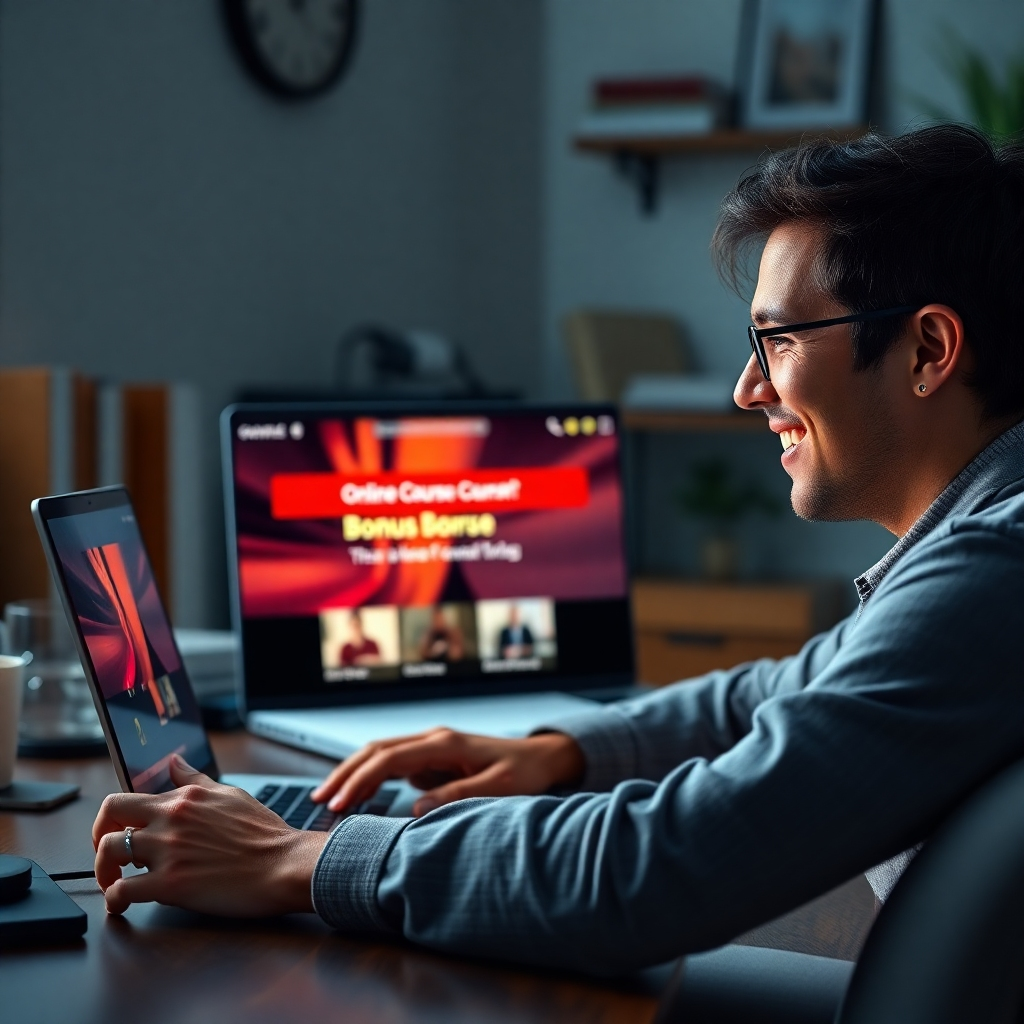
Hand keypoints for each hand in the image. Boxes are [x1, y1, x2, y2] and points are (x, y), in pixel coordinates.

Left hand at [92, 755, 328, 916]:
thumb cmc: (265, 834)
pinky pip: (123, 891)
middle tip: (108, 855)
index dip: (113, 818)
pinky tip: (121, 904)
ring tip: (114, 883)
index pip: (128, 797)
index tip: (118, 832)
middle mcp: (172, 819)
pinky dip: (115, 900)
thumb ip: (196, 779)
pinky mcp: (170, 884)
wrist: (284, 864)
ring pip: (109, 853)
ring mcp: (169, 851)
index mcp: (185, 798)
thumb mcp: (231, 795)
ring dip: (103, 871)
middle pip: (109, 817)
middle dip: (99, 836)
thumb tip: (174, 762)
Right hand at [311, 728, 584, 815]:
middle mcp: (433, 739)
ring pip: (380, 754)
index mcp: (445, 743)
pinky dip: (370, 778)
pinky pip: (393, 764)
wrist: (543, 758)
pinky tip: (358, 798)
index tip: (339, 806)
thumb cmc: (525, 773)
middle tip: (318, 802)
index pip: (389, 759)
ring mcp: (431, 747)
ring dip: (353, 774)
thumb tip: (417, 807)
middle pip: (375, 750)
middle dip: (344, 774)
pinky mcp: (433, 758)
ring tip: (329, 801)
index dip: (361, 781)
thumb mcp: (500, 788)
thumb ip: (459, 795)